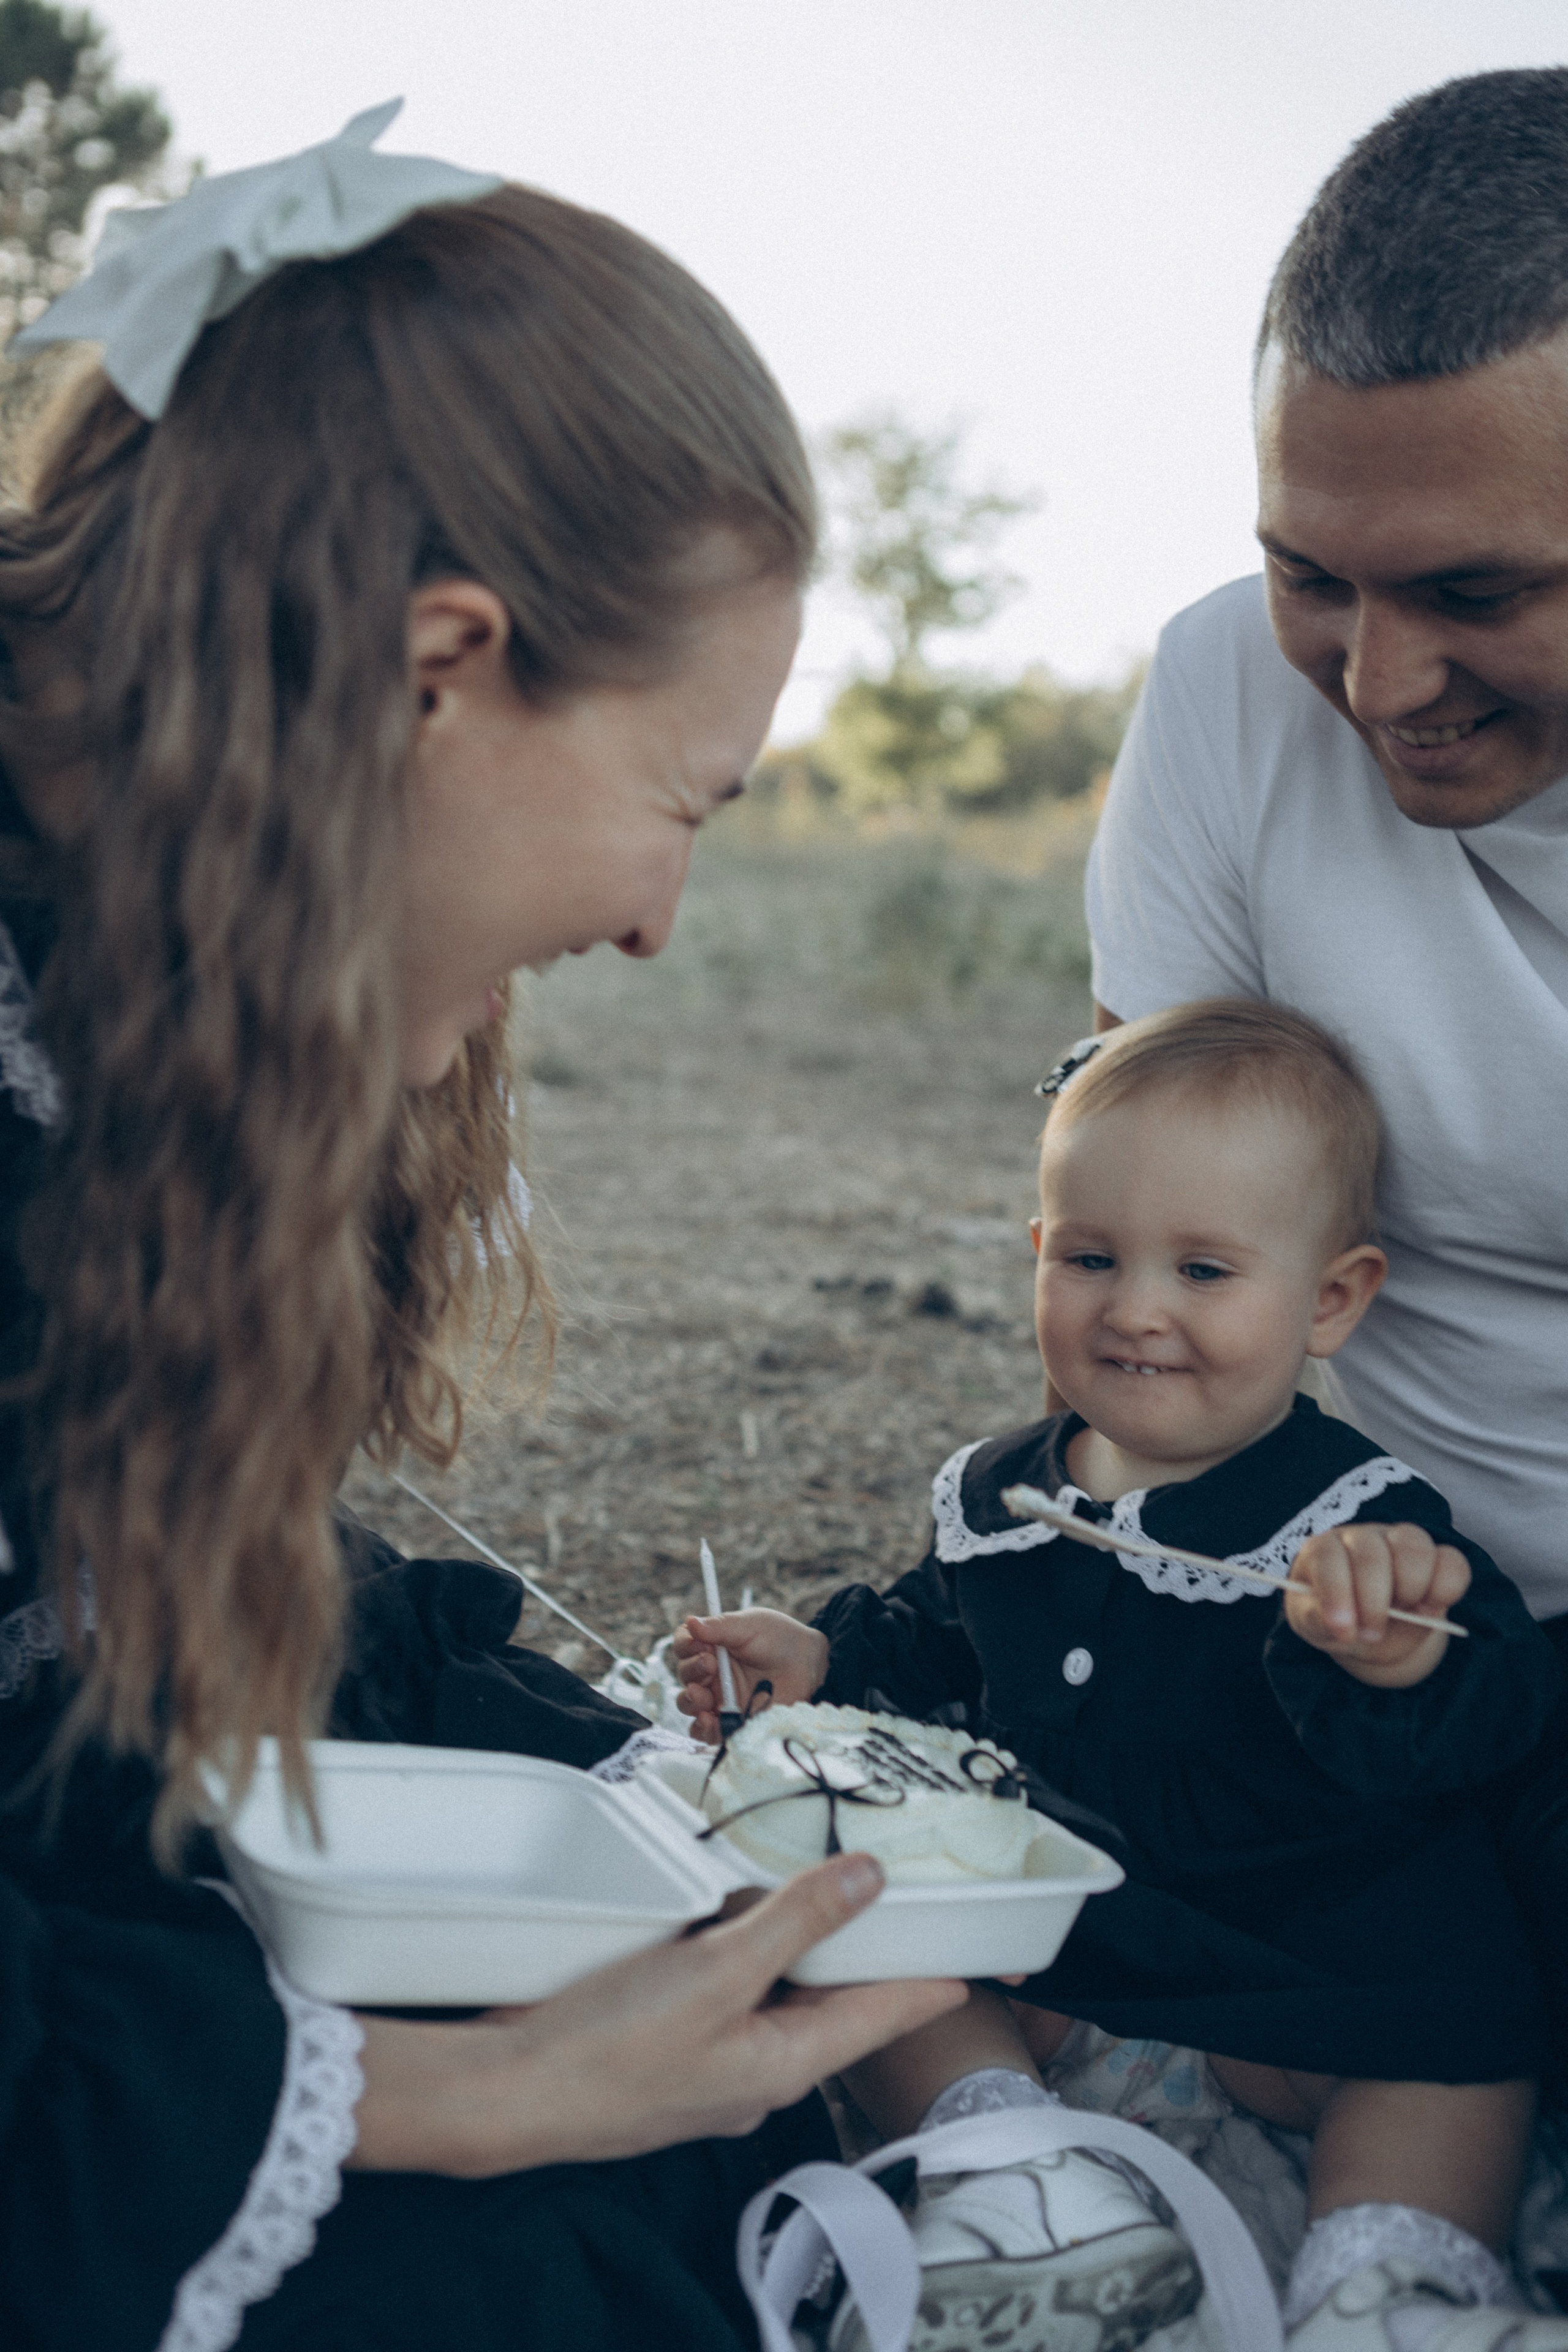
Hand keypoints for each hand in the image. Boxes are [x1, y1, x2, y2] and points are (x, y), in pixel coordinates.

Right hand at [350, 1853, 964, 2175]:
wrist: (505, 2093)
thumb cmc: (608, 2048)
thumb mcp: (716, 1973)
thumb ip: (795, 1922)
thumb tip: (869, 1879)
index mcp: (783, 2063)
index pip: (879, 2016)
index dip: (928, 1981)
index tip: (973, 1960)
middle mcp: (754, 2068)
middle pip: (829, 2001)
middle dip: (859, 1951)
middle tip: (894, 1895)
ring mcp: (707, 2058)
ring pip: (772, 1990)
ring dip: (793, 1941)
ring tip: (819, 1884)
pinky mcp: (664, 2038)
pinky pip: (722, 1987)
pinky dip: (737, 1946)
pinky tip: (726, 1909)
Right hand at [672, 1608, 828, 1743]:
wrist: (810, 1666)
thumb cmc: (779, 1639)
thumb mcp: (751, 1625)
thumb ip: (721, 1626)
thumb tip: (691, 1622)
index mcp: (711, 1645)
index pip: (684, 1645)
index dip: (685, 1645)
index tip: (700, 1644)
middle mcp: (710, 1673)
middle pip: (684, 1675)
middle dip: (691, 1670)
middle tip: (712, 1665)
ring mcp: (718, 1698)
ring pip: (688, 1704)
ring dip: (690, 1700)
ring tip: (703, 1696)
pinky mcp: (730, 1722)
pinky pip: (705, 1731)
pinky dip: (701, 1728)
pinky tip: (709, 1720)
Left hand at [1284, 1522, 1468, 1686]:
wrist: (1372, 1633)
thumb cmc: (1337, 1622)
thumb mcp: (1315, 1626)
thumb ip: (1315, 1620)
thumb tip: (1334, 1621)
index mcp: (1323, 1550)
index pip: (1327, 1556)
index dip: (1336, 1593)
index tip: (1344, 1631)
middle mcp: (1362, 1538)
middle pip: (1371, 1553)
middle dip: (1373, 1601)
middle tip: (1372, 1634)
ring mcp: (1400, 1542)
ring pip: (1414, 1546)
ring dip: (1411, 1588)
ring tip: (1404, 1614)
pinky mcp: (1437, 1558)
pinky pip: (1452, 1561)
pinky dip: (1447, 1588)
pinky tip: (1429, 1609)